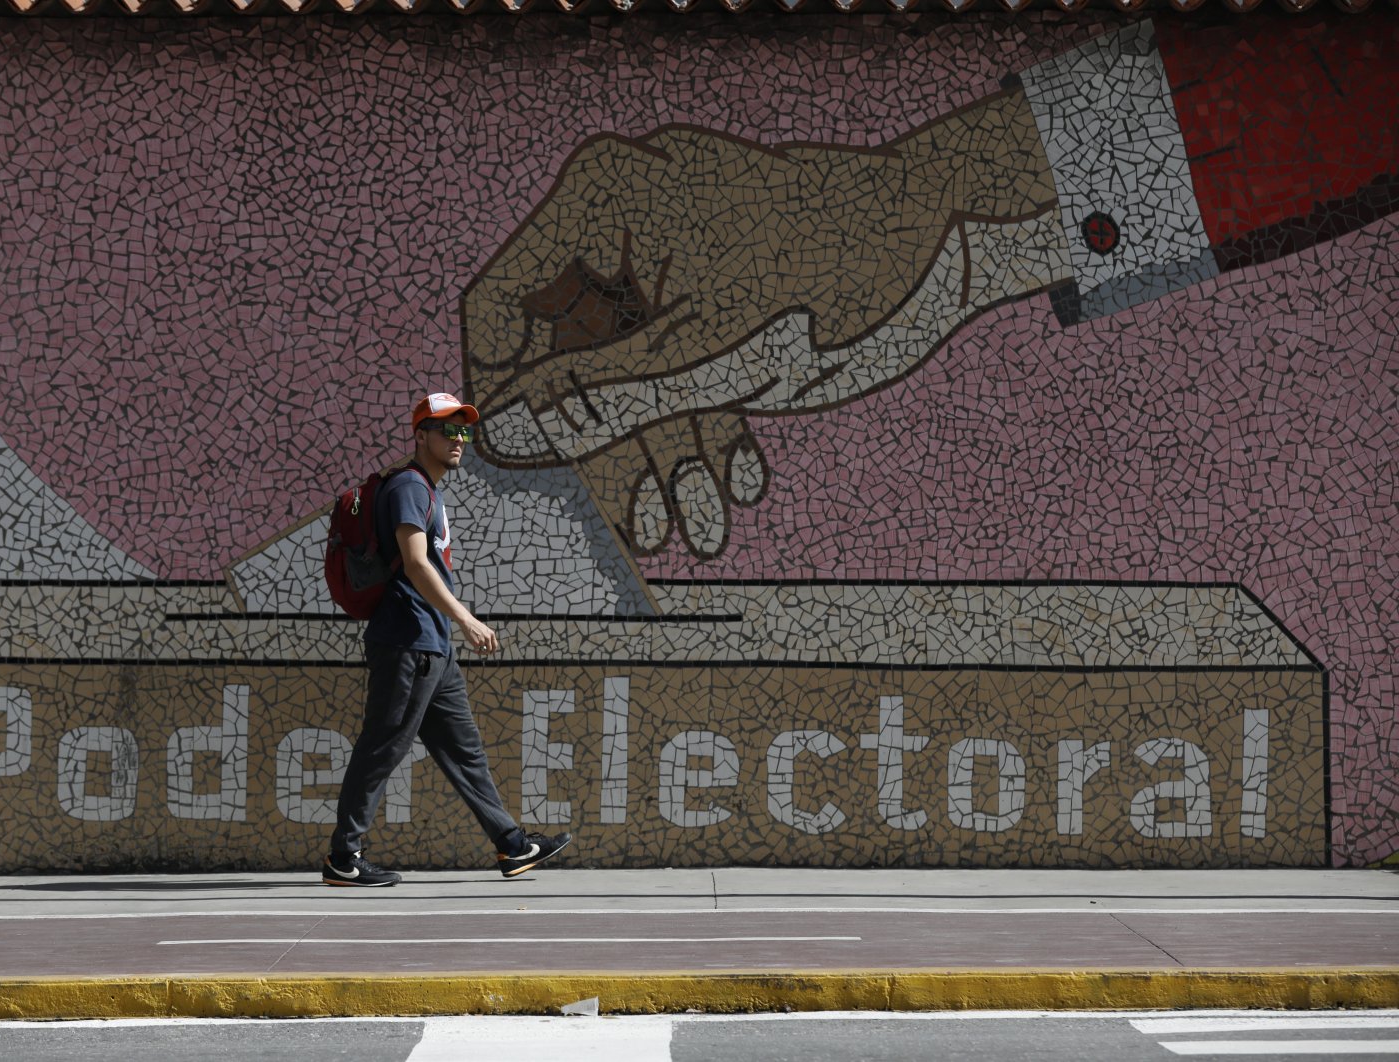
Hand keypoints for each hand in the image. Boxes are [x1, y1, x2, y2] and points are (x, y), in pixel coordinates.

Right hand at [460, 615, 498, 654]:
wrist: (468, 622)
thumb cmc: (475, 626)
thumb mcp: (485, 630)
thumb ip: (487, 636)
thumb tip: (487, 645)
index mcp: (491, 634)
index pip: (495, 645)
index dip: (493, 650)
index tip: (490, 652)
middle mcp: (488, 638)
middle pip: (490, 649)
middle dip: (486, 652)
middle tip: (482, 653)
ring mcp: (483, 640)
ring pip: (483, 650)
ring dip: (480, 652)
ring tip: (477, 651)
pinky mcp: (476, 643)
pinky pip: (477, 650)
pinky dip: (476, 651)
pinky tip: (474, 650)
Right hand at [463, 94, 1065, 557]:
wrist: (944, 242)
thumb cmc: (831, 276)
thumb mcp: (705, 355)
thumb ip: (595, 396)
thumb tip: (498, 433)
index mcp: (598, 203)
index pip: (502, 307)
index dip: (506, 397)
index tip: (530, 471)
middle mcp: (617, 226)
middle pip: (569, 357)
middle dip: (613, 450)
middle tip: (645, 532)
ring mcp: (662, 261)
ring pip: (627, 375)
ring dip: (666, 456)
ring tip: (702, 529)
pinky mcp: (704, 293)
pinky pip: (674, 367)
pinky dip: (702, 425)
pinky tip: (739, 481)